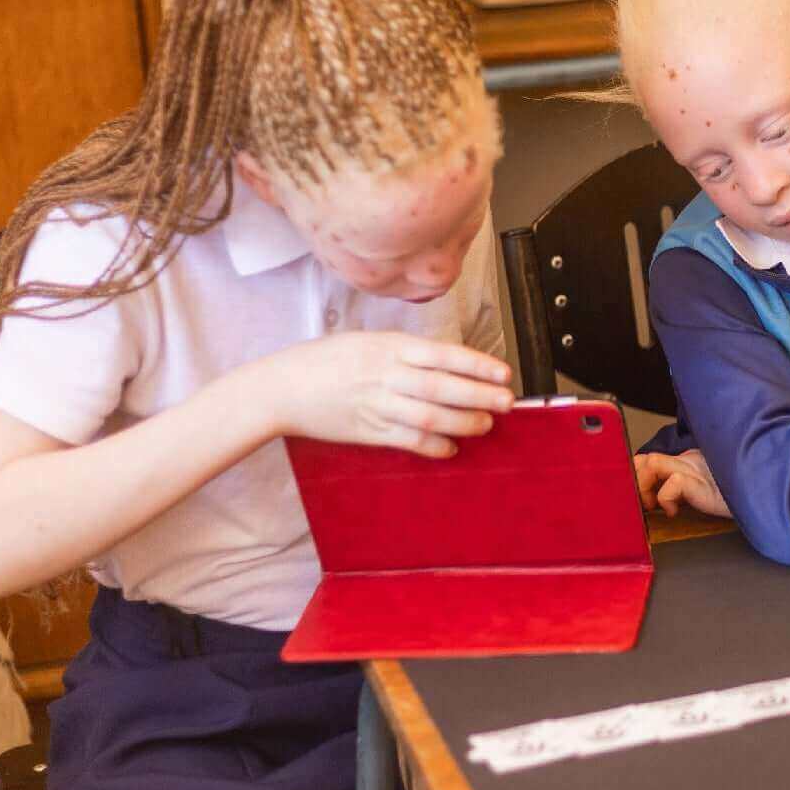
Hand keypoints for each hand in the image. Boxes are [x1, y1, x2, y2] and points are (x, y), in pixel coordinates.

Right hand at [252, 331, 511, 457]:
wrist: (282, 387)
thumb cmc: (326, 360)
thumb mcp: (367, 341)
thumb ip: (405, 351)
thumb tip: (448, 361)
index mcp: (387, 347)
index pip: (442, 354)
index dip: (475, 364)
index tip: (502, 372)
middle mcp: (384, 375)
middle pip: (440, 386)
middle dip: (478, 395)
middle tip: (506, 401)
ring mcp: (376, 405)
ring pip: (427, 416)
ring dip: (461, 422)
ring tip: (485, 424)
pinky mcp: (366, 431)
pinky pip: (406, 440)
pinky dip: (431, 446)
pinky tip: (450, 448)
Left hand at [634, 449, 731, 517]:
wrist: (765, 498)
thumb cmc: (738, 498)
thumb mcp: (704, 493)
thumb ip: (684, 491)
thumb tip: (656, 501)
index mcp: (690, 461)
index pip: (651, 458)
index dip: (637, 474)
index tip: (637, 497)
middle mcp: (690, 461)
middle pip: (646, 457)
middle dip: (634, 480)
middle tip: (640, 502)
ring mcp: (696, 470)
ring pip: (652, 463)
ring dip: (643, 486)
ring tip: (651, 505)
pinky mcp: (702, 482)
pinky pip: (673, 483)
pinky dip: (665, 499)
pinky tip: (674, 512)